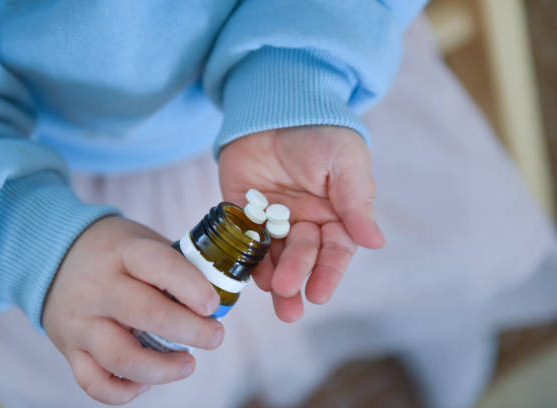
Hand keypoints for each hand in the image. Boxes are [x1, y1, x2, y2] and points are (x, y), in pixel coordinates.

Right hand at [42, 216, 222, 404]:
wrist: (53, 255)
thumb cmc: (115, 252)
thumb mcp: (143, 242)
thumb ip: (176, 264)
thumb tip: (222, 294)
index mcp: (122, 253)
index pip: (158, 266)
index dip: (190, 286)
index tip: (213, 305)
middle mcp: (97, 287)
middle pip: (145, 314)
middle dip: (189, 331)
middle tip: (215, 337)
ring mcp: (80, 320)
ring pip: (120, 357)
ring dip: (162, 369)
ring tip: (188, 364)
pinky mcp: (69, 348)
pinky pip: (93, 382)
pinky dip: (124, 391)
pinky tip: (146, 383)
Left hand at [219, 126, 383, 321]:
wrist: (276, 106)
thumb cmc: (320, 132)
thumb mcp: (345, 160)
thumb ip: (357, 200)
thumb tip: (375, 242)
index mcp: (335, 215)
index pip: (335, 251)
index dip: (328, 273)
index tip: (318, 294)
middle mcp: (306, 224)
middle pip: (304, 257)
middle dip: (297, 277)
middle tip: (288, 296)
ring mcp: (274, 221)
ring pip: (276, 257)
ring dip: (274, 280)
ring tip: (274, 297)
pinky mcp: (245, 213)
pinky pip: (247, 240)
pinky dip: (248, 258)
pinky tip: (251, 274)